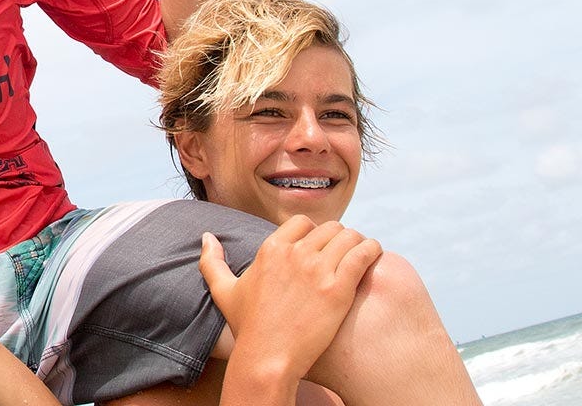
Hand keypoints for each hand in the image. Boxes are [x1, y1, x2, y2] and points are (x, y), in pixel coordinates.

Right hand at [199, 216, 382, 383]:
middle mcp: (294, 254)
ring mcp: (317, 270)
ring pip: (349, 237)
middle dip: (340, 238)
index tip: (322, 246)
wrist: (268, 358)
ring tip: (364, 254)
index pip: (303, 223)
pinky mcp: (338, 288)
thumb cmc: (249, 328)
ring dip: (358, 242)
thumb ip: (212, 261)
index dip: (315, 233)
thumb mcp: (224, 291)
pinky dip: (372, 251)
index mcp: (271, 249)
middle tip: (346, 253)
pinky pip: (362, 255)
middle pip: (329, 228)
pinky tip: (374, 256)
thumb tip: (207, 237)